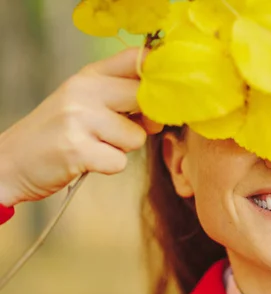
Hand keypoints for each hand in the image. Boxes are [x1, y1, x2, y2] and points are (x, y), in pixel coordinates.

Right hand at [0, 47, 162, 206]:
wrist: (11, 160)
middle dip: (143, 122)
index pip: (137, 58)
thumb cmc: (58, 133)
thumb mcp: (85, 101)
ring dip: (122, 148)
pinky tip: (87, 160)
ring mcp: (79, 118)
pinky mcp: (76, 149)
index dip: (158, 76)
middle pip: (145, 99)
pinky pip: (120, 162)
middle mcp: (84, 90)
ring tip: (95, 146)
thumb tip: (163, 107)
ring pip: (136, 137)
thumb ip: (121, 96)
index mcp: (89, 75)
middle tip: (120, 131)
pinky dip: (108, 166)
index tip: (160, 94)